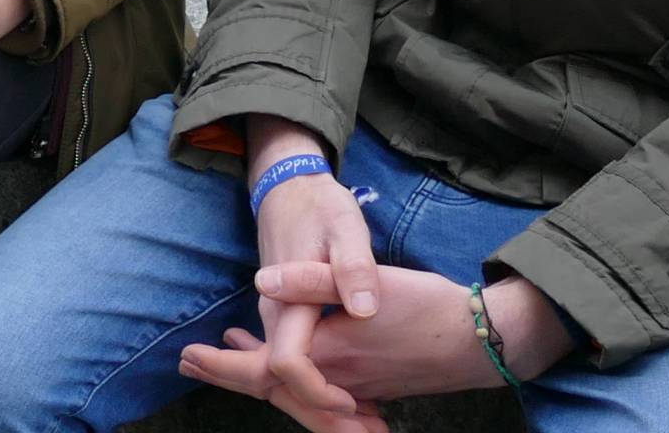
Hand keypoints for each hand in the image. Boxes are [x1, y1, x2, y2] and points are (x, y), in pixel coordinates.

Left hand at [184, 266, 573, 419]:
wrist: (478, 338)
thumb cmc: (423, 307)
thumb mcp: (368, 281)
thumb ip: (312, 278)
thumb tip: (261, 282)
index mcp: (328, 354)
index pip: (264, 370)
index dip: (225, 367)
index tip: (191, 358)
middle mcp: (335, 379)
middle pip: (271, 386)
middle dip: (229, 374)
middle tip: (190, 362)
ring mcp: (353, 386)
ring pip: (293, 388)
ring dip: (257, 372)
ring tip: (226, 354)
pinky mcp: (368, 382)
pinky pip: (315, 387)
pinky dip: (289, 373)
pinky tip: (282, 354)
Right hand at [200, 116, 379, 420]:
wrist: (288, 187)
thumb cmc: (319, 205)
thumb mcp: (343, 225)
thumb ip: (350, 267)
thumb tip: (363, 308)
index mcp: (287, 305)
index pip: (289, 365)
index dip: (317, 392)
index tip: (353, 405)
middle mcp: (278, 321)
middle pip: (285, 386)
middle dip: (323, 420)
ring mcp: (281, 323)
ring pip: (289, 382)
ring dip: (322, 411)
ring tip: (371, 429)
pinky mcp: (291, 321)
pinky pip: (295, 367)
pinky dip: (316, 392)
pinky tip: (348, 406)